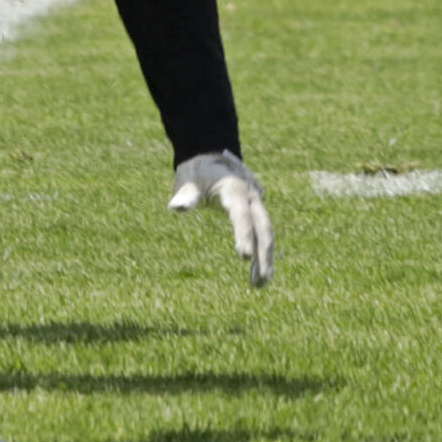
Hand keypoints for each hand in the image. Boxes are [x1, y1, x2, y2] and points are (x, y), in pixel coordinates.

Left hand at [169, 152, 274, 287]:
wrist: (212, 156)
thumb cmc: (197, 172)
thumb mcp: (188, 180)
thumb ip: (186, 195)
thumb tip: (175, 207)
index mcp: (234, 188)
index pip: (241, 214)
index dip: (244, 233)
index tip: (244, 256)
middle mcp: (251, 196)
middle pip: (263, 227)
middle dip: (264, 254)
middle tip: (260, 282)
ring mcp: (256, 204)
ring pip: (266, 232)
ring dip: (265, 258)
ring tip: (260, 285)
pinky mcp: (255, 212)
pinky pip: (262, 233)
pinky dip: (261, 252)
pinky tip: (257, 274)